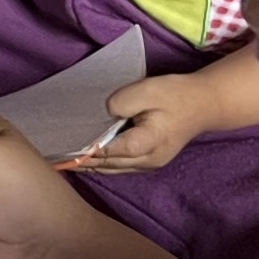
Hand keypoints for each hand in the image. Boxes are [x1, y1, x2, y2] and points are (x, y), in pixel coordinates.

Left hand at [75, 71, 223, 174]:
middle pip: (107, 164)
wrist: (204, 104)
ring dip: (89, 164)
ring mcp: (148, 164)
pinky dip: (101, 161)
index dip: (86, 150)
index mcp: (147, 145)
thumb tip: (105, 113)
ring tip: (63, 157)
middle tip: (54, 155)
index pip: (109, 151)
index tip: (62, 147)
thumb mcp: (150, 89)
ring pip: (111, 169)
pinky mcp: (148, 161)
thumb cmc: (177, 95)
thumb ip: (124, 102)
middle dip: (82, 161)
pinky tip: (85, 155)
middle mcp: (147, 161)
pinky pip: (119, 165)